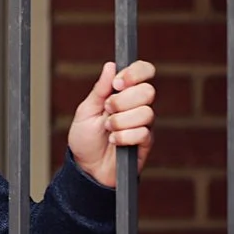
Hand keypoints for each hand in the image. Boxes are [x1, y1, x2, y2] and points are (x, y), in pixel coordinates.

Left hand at [67, 60, 155, 187]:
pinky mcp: (146, 142)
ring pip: (146, 113)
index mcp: (124, 93)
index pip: (144, 71)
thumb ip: (99, 89)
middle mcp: (138, 105)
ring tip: (108, 129)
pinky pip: (143, 133)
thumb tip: (110, 65)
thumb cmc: (85, 138)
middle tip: (107, 110)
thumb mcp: (86, 110)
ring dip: (120, 121)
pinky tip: (114, 141)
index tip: (117, 83)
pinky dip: (123, 137)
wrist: (87, 167)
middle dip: (122, 101)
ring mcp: (144, 124)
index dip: (135, 73)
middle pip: (148, 91)